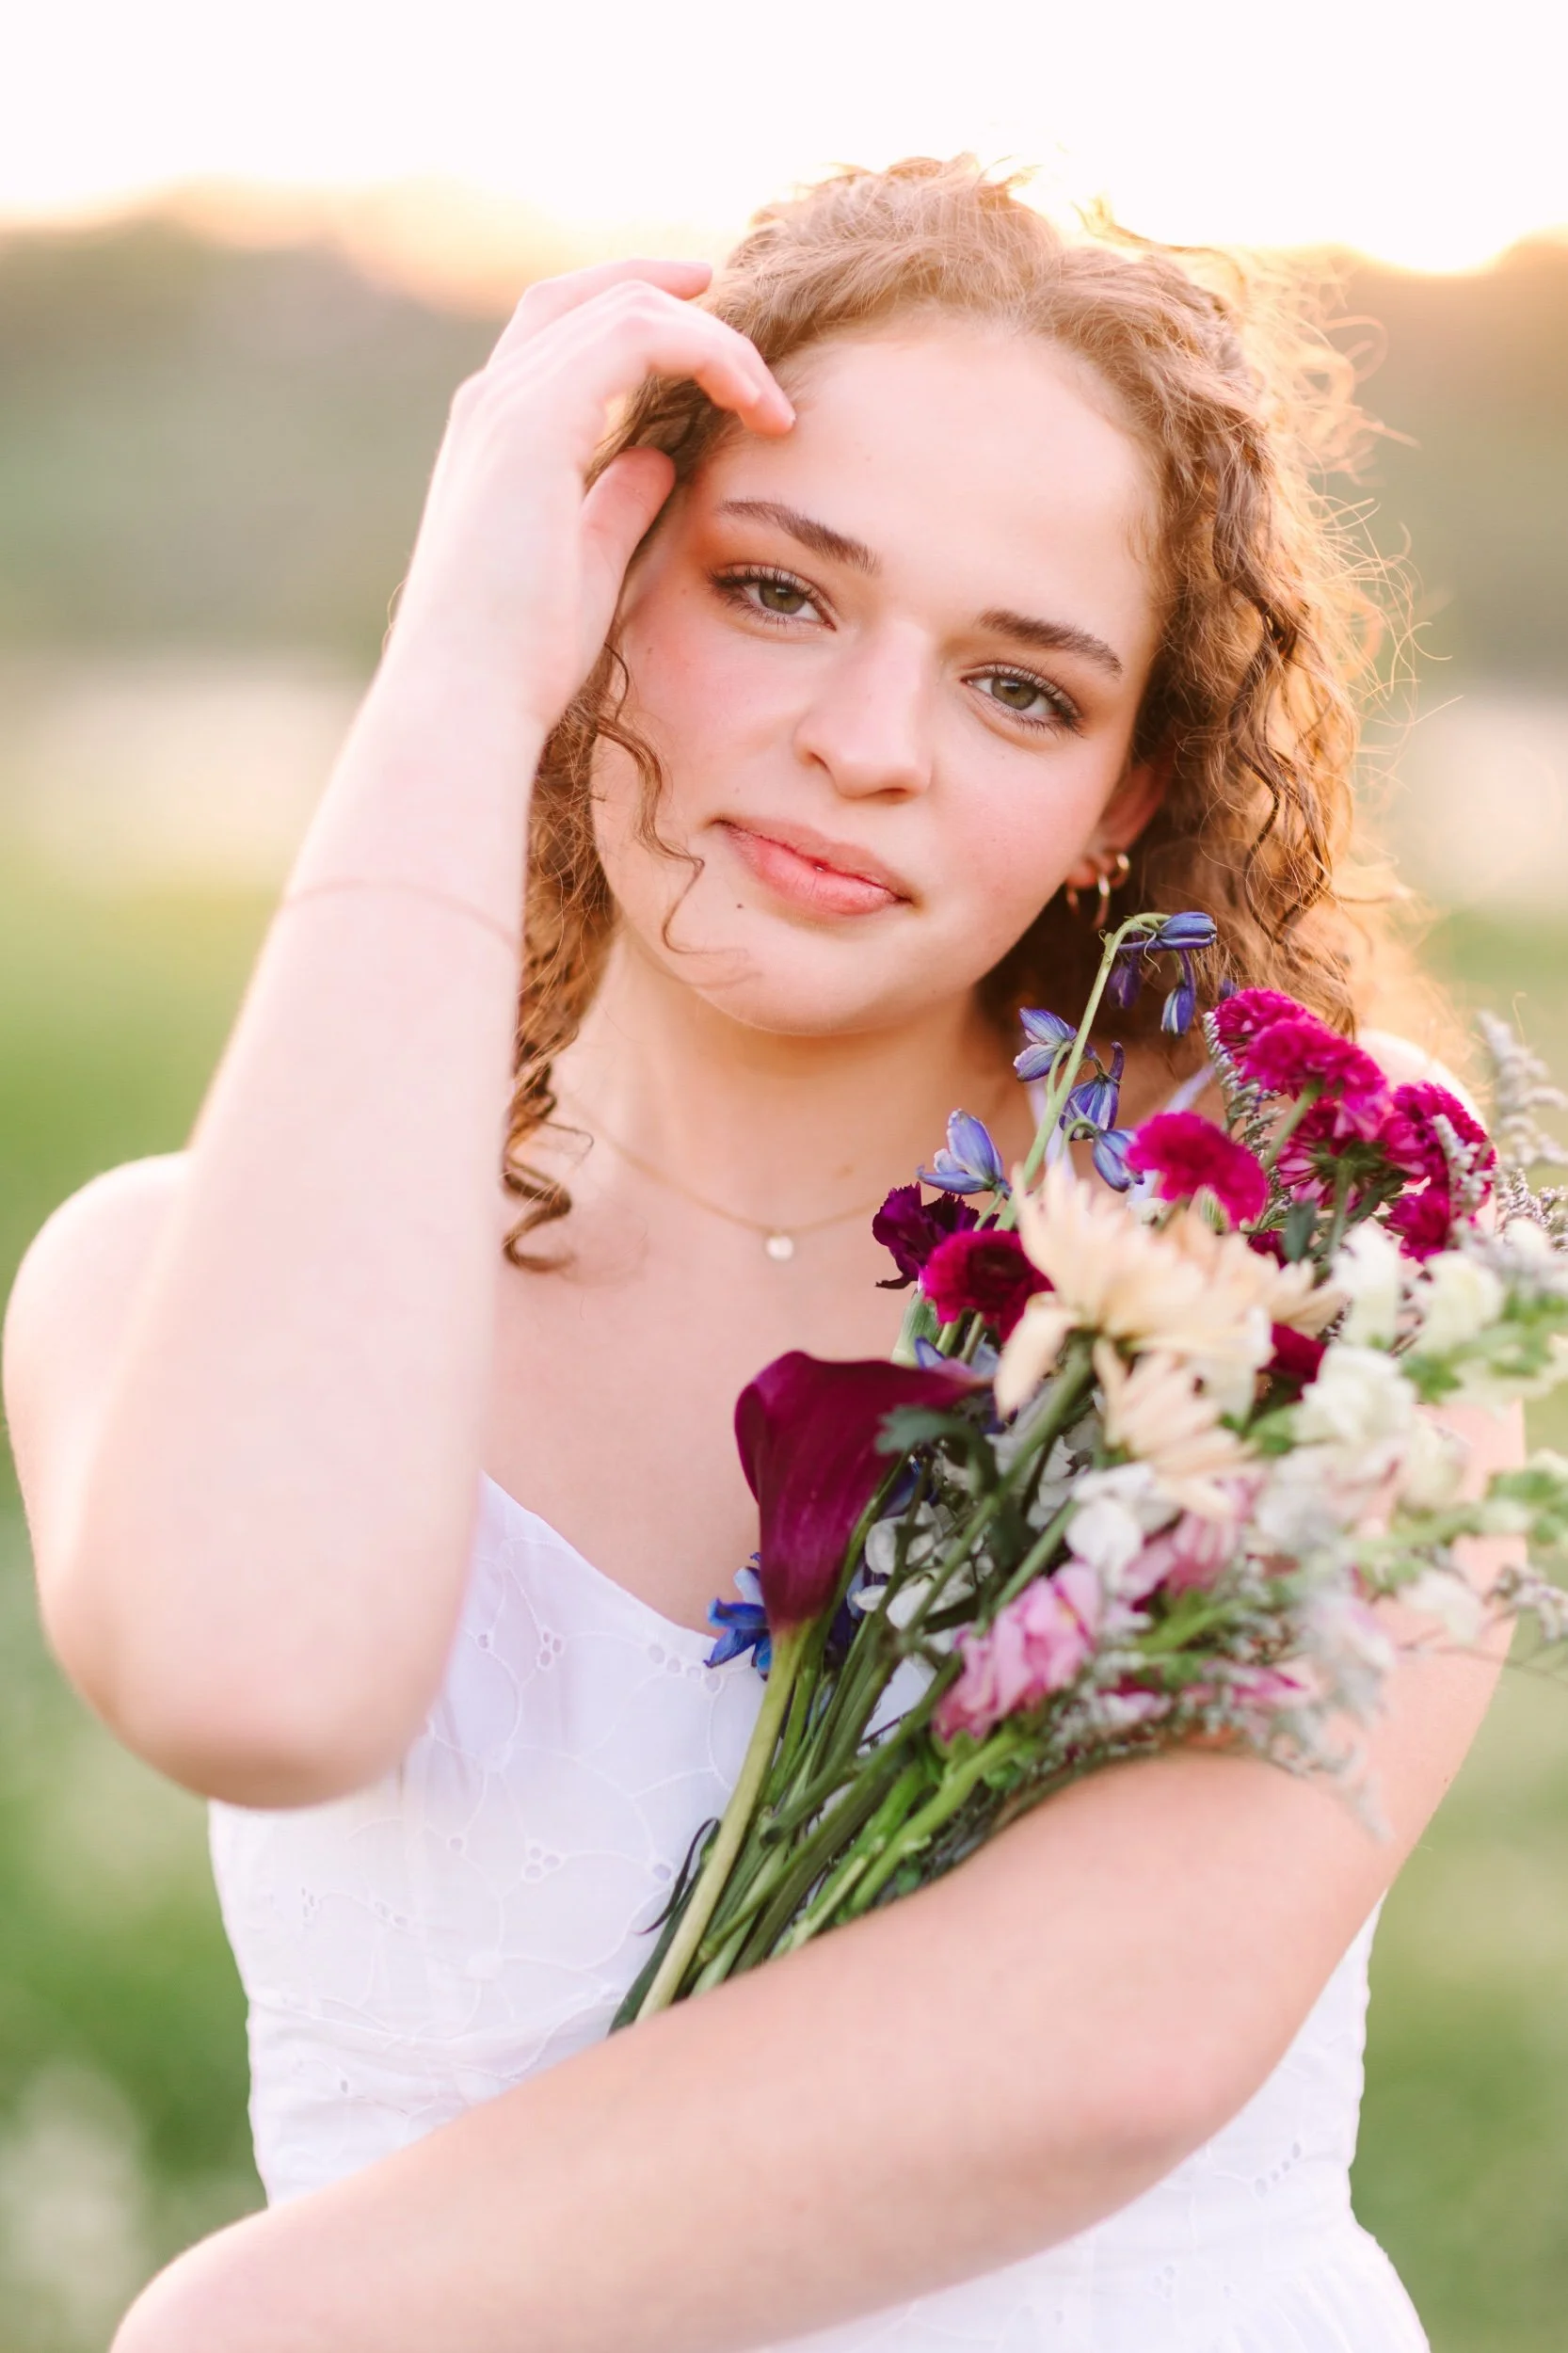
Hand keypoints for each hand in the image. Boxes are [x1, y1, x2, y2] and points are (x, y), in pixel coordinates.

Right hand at [386, 257, 793, 730]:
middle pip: (584, 295)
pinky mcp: (535, 422)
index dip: (632, 307)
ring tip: (768, 393)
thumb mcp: (587, 562)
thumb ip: (618, 501)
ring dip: (711, 337)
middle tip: (739, 300)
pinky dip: (706, 352)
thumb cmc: (521, 652)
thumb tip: (660, 461)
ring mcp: (507, 404)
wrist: (469, 694)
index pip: (562, 328)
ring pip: (624, 310)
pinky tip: (753, 399)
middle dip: (665, 288)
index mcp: (498, 433)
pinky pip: (638, 338)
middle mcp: (492, 402)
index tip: (707, 318)